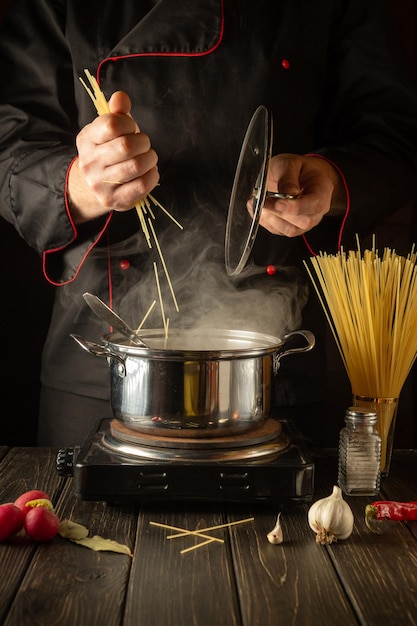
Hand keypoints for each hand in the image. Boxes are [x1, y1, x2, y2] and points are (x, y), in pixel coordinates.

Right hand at [68, 91, 158, 223]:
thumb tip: (121, 97)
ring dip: (150, 159)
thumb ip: (117, 112)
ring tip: (149, 157)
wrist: (95, 186)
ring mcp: (101, 183)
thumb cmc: (109, 151)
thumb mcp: (108, 129)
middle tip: (144, 144)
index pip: (111, 124)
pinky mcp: (114, 200)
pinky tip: (150, 172)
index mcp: (87, 139)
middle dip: (143, 142)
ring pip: (136, 166)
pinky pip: (142, 186)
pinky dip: (153, 176)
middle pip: (126, 146)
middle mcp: (90, 162)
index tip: (132, 128)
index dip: (129, 123)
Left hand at [258, 153, 345, 236]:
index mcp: (322, 190)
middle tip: (262, 200)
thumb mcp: (290, 164)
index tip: (278, 203)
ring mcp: (307, 221)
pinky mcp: (293, 227)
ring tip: (258, 203)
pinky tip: (259, 209)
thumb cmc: (297, 169)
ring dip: (271, 219)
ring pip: (290, 230)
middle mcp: (317, 209)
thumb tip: (286, 195)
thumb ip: (288, 179)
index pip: (314, 204)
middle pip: (303, 221)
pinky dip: (266, 222)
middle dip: (279, 212)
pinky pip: (279, 231)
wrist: (298, 175)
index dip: (295, 207)